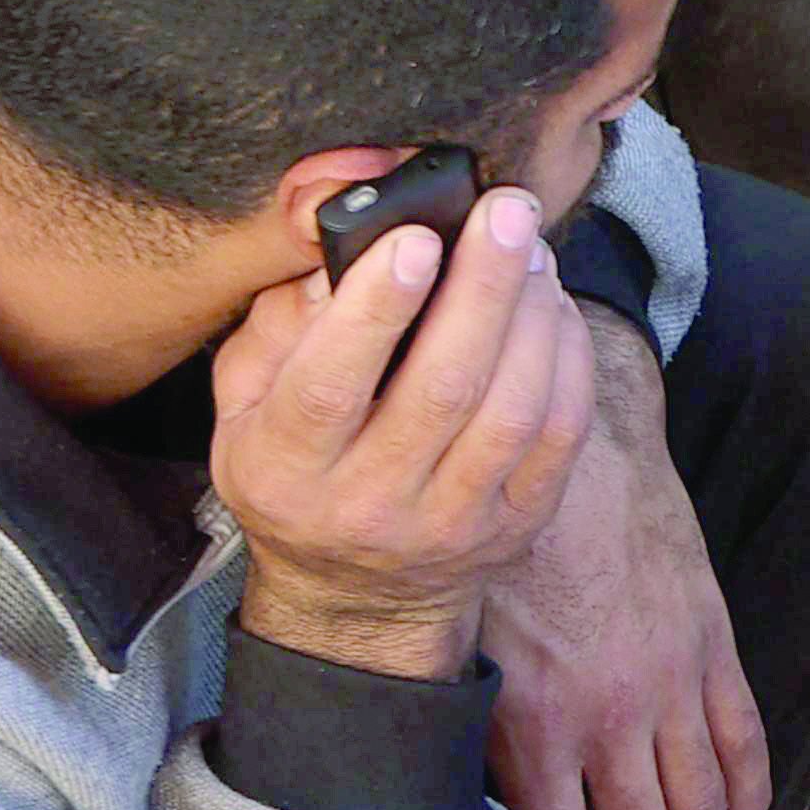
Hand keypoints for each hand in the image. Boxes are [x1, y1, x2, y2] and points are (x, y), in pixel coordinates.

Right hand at [215, 186, 596, 680]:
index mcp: (286, 466)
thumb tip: (334, 254)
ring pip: (512, 412)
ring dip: (532, 318)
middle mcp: (370, 501)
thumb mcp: (243, 407)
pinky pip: (559, 438)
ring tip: (531, 249)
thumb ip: (276, 329)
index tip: (414, 237)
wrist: (357, 596)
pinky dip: (567, 364)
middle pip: (443, 388)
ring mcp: (453, 521)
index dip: (377, 308)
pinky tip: (555, 308)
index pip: (332, 384)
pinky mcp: (517, 526)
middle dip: (482, 289)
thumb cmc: (296, 472)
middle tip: (505, 213)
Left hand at [479, 317, 767, 809]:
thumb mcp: (453, 628)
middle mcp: (613, 717)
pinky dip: (744, 806)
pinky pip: (739, 747)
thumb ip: (464, 716)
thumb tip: (458, 801)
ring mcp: (671, 687)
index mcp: (537, 719)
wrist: (571, 435)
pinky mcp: (709, 652)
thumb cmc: (492, 530)